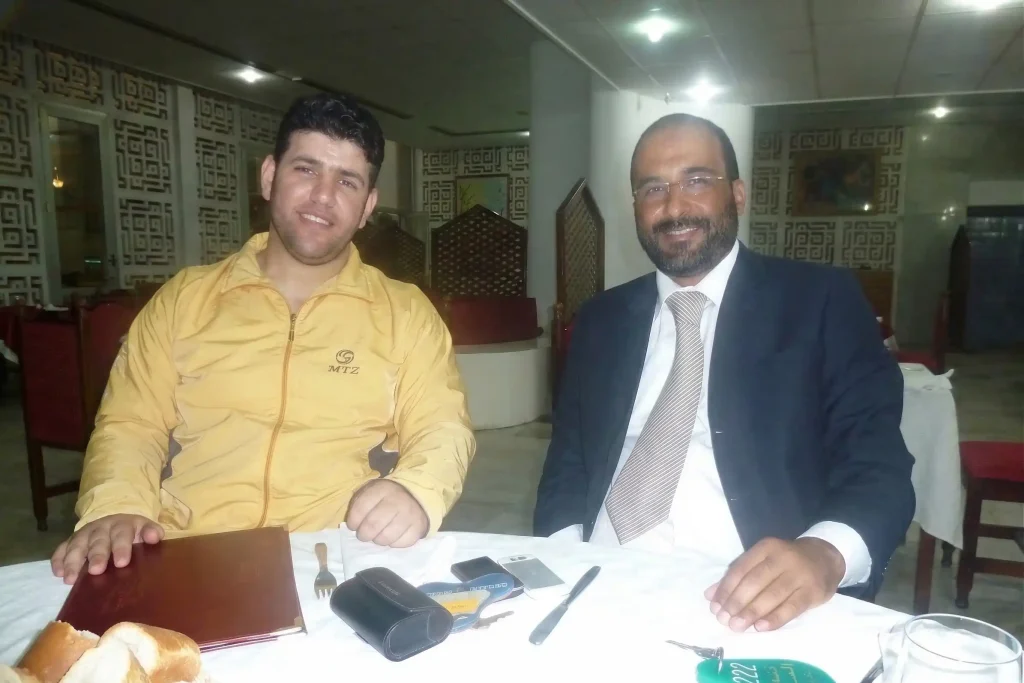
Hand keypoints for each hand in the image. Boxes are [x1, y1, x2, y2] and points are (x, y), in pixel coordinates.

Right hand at [51, 514, 163, 584]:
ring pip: (77, 545)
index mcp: (122, 525)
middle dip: (96, 555)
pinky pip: (61, 549)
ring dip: (73, 561)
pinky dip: (58, 560)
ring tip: (70, 579)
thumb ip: (151, 532)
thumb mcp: (144, 529)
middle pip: (98, 541)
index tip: (121, 563)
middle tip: (96, 571)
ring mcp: (84, 534)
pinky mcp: (71, 541)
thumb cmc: (132, 533)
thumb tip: (156, 536)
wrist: (115, 523)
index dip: (121, 547)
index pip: (122, 534)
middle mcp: (102, 528)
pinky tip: (58, 573)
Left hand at [345, 479, 427, 547]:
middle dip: (364, 534)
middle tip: (364, 535)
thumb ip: (359, 506)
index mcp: (383, 489)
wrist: (414, 497)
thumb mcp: (371, 493)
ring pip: (386, 538)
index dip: (353, 521)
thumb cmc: (385, 499)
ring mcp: (410, 514)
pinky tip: (392, 536)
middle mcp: (398, 500)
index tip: (353, 525)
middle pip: (373, 525)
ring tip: (379, 535)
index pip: (360, 508)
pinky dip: (393, 543)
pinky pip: (400, 544)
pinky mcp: (419, 527)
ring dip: (378, 540)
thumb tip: (353, 526)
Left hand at [704, 537, 844, 632]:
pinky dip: (774, 618)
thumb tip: (710, 595)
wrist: (825, 557)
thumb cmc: (786, 562)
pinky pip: (791, 607)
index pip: (741, 569)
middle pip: (755, 581)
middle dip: (736, 602)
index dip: (725, 588)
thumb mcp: (763, 561)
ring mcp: (799, 574)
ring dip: (752, 613)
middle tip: (724, 620)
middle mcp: (782, 558)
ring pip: (772, 595)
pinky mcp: (813, 591)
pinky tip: (760, 628)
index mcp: (766, 548)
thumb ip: (738, 576)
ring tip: (737, 626)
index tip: (715, 607)